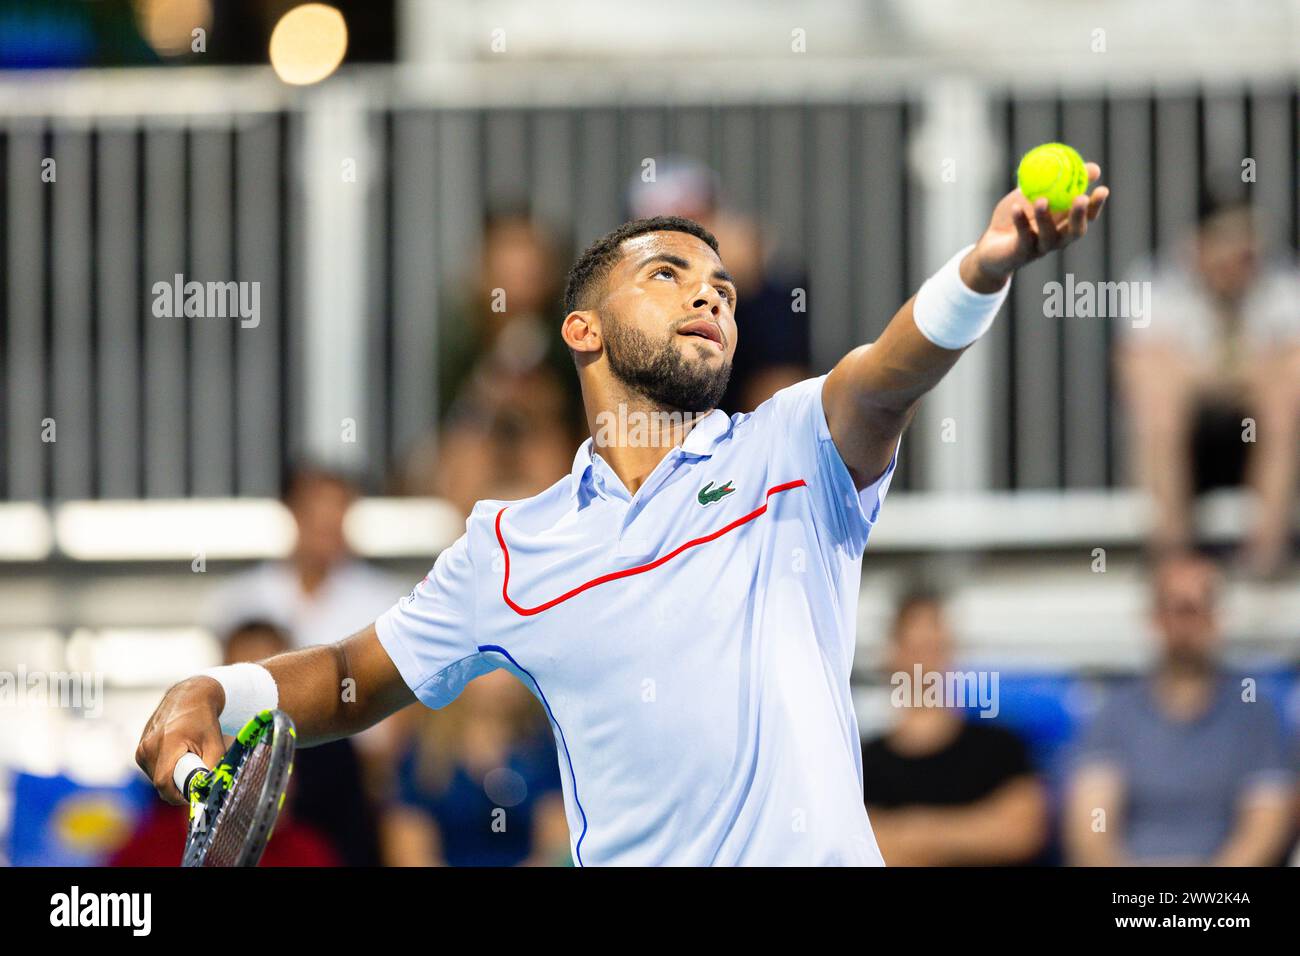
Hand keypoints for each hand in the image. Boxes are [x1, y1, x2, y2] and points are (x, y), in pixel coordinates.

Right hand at [134, 676, 226, 804]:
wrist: (189, 698)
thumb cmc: (204, 721)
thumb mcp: (216, 745)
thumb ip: (213, 770)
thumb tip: (209, 792)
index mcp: (166, 744)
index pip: (164, 783)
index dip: (179, 795)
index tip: (193, 796)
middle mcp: (148, 747)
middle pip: (160, 783)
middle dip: (179, 787)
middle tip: (196, 778)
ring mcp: (141, 748)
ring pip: (156, 778)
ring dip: (172, 778)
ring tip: (188, 761)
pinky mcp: (140, 750)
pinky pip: (153, 770)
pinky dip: (166, 770)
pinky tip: (178, 756)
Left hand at [961, 162, 1109, 290]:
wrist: (991, 246)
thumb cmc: (1018, 216)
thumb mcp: (1038, 193)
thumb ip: (1061, 181)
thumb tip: (1093, 168)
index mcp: (1065, 224)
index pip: (1087, 217)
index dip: (1097, 205)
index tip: (1102, 189)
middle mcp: (1057, 239)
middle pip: (1075, 231)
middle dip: (1080, 215)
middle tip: (1081, 198)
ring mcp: (1040, 248)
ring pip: (1049, 236)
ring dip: (1046, 217)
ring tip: (1041, 200)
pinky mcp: (1021, 254)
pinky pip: (1023, 237)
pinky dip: (1020, 221)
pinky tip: (1016, 207)